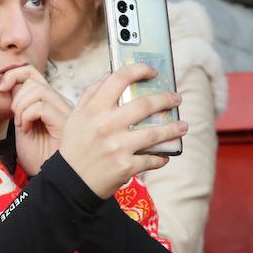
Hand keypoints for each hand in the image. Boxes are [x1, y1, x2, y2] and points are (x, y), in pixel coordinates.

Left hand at [1, 64, 71, 176]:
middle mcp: (60, 103)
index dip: (14, 74)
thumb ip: (20, 105)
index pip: (33, 74)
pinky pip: (41, 106)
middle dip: (16, 95)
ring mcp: (64, 111)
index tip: (1, 89)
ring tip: (21, 125)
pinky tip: (26, 130)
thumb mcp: (22, 126)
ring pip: (38, 89)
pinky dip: (27, 116)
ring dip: (21, 106)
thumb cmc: (37, 157)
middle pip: (34, 78)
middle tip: (14, 118)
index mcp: (50, 102)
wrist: (47, 178)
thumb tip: (11, 84)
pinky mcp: (65, 122)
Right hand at [58, 63, 186, 197]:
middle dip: (166, 99)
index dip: (139, 70)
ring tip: (183, 126)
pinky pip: (151, 159)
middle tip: (176, 98)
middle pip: (144, 105)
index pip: (119, 79)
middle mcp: (106, 126)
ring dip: (173, 129)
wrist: (70, 182)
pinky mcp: (125, 166)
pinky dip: (161, 157)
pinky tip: (165, 155)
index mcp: (93, 110)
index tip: (152, 71)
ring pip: (154, 133)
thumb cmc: (74, 147)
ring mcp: (117, 147)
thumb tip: (110, 74)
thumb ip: (91, 94)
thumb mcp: (76, 117)